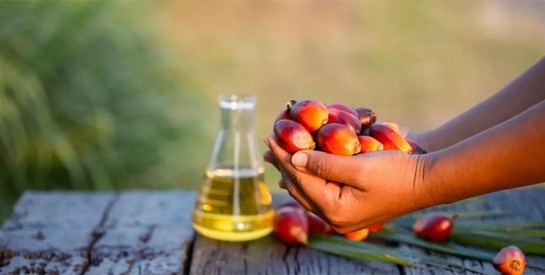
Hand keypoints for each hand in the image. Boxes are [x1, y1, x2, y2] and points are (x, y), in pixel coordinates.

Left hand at [264, 135, 433, 232]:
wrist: (428, 181)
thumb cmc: (397, 172)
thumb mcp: (360, 166)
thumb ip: (324, 164)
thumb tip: (293, 158)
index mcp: (335, 210)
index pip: (300, 179)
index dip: (283, 156)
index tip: (270, 136)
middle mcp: (336, 217)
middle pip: (300, 187)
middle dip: (284, 163)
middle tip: (269, 144)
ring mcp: (343, 214)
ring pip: (308, 190)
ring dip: (294, 170)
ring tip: (277, 154)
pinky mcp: (350, 206)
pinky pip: (320, 191)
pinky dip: (309, 176)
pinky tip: (301, 165)